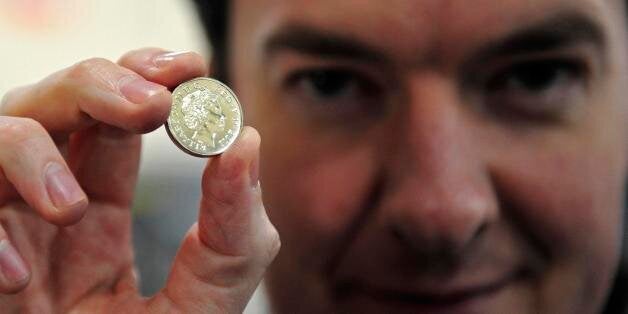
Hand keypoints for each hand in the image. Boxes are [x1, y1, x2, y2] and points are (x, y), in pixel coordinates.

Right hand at [0, 48, 279, 312]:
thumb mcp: (208, 299)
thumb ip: (234, 231)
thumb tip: (247, 142)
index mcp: (101, 207)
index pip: (113, 116)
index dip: (143, 79)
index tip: (190, 70)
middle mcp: (47, 205)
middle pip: (55, 103)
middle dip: (98, 85)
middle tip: (152, 104)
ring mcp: (6, 230)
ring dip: (30, 155)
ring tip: (75, 210)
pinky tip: (21, 280)